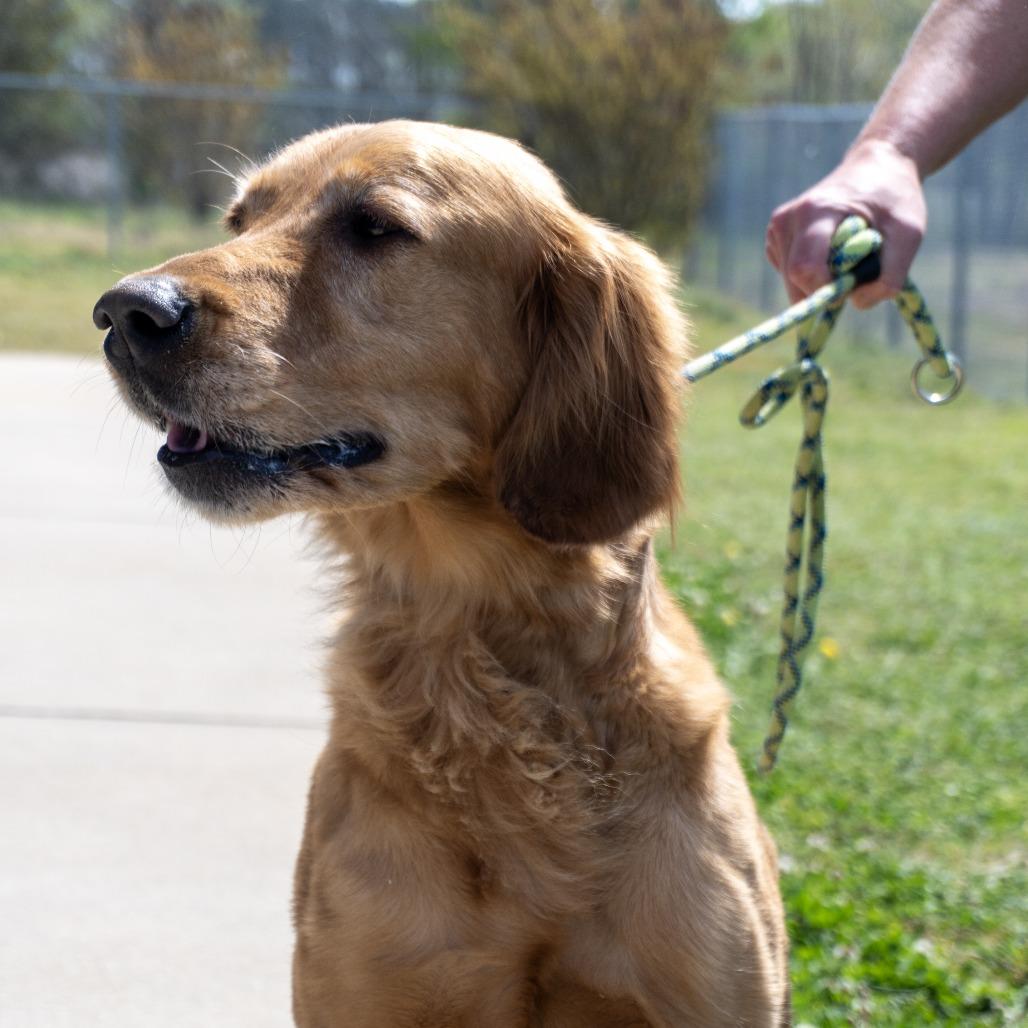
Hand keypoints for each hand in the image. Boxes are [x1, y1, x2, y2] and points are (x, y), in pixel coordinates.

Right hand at [765, 139, 926, 308]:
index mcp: (815, 211)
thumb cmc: (895, 198)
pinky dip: (813, 276)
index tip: (854, 286)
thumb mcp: (909, 233)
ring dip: (822, 283)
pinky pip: (790, 276)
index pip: (804, 269)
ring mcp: (777, 228)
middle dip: (826, 290)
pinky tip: (831, 253)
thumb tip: (856, 303)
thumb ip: (891, 274)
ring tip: (847, 254)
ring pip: (791, 284)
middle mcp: (787, 219)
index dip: (827, 291)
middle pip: (795, 282)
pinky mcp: (776, 238)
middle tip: (858, 270)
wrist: (876, 166)